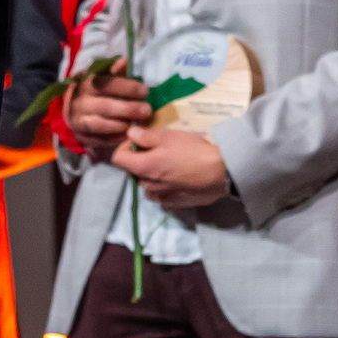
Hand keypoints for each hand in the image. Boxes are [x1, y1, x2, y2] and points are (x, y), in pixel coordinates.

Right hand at [67, 65, 152, 152]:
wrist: (73, 110)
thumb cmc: (96, 92)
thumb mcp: (103, 79)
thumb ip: (115, 72)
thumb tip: (124, 62)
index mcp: (87, 84)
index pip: (106, 84)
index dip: (126, 87)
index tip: (145, 91)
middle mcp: (80, 102)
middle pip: (105, 106)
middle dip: (128, 109)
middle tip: (147, 110)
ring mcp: (78, 121)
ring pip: (99, 125)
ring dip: (120, 125)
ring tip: (136, 125)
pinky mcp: (81, 137)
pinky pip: (98, 140)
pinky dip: (113, 139)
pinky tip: (127, 136)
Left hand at [116, 125, 230, 211]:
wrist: (220, 173)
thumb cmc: (194, 151)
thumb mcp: (170, 137)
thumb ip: (146, 137)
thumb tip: (130, 134)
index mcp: (143, 167)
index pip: (117, 159)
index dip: (124, 147)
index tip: (138, 141)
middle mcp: (147, 185)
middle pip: (132, 172)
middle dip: (139, 160)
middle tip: (158, 150)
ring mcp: (159, 197)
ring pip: (146, 184)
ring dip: (151, 174)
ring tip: (168, 165)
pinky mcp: (171, 204)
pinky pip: (159, 194)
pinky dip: (162, 186)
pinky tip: (176, 178)